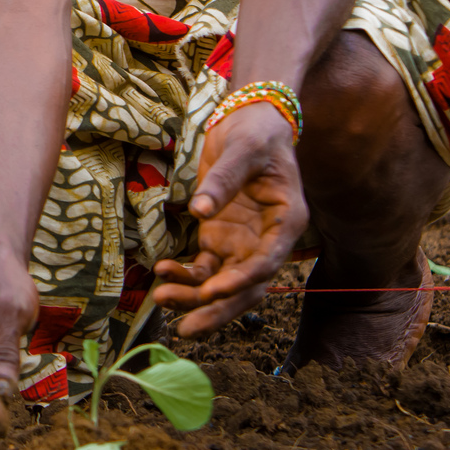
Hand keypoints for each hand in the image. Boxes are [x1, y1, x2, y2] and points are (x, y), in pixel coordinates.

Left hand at [153, 101, 308, 336]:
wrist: (249, 121)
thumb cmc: (255, 134)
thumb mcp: (243, 149)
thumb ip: (224, 180)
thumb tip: (201, 211)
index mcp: (287, 222)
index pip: (267, 262)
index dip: (242, 281)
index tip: (213, 291)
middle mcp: (268, 240)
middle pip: (246, 286)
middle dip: (217, 309)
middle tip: (187, 328)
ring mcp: (244, 243)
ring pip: (223, 283)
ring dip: (196, 297)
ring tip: (163, 299)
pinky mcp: (221, 238)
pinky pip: (204, 267)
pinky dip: (186, 275)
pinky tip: (163, 272)